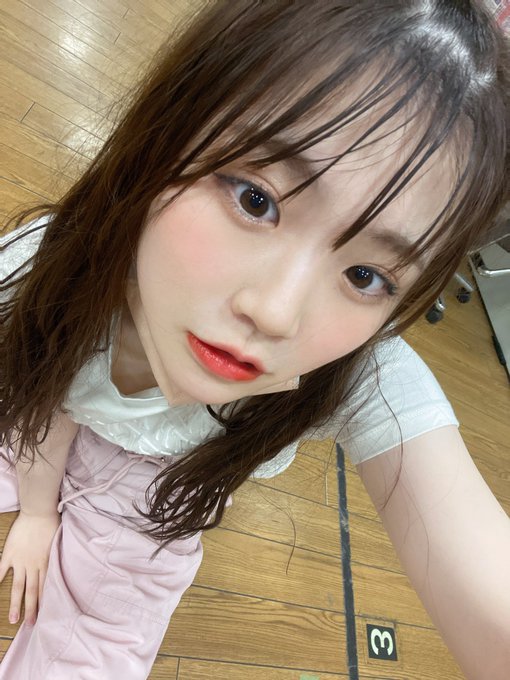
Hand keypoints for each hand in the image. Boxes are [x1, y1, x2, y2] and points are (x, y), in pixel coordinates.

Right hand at [0, 511, 60, 625]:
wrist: (39, 511)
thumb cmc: (52, 523)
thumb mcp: (58, 542)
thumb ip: (56, 555)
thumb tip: (60, 564)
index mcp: (47, 562)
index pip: (45, 587)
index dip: (43, 602)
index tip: (43, 616)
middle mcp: (34, 565)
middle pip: (31, 592)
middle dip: (30, 610)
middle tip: (29, 625)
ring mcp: (20, 561)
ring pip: (17, 587)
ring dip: (15, 604)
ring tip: (12, 620)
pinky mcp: (9, 554)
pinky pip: (1, 570)